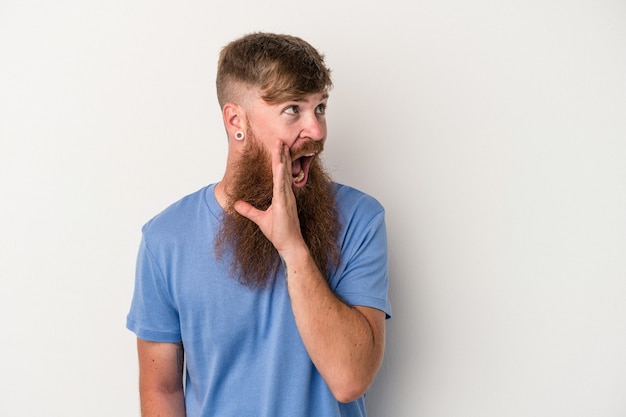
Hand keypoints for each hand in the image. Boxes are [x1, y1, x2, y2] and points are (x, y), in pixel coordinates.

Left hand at [234, 140, 304, 256]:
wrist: (289, 245)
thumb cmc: (280, 233)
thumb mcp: (260, 219)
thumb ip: (249, 210)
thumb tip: (237, 205)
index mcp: (282, 195)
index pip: (280, 174)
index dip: (279, 160)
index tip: (279, 148)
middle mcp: (286, 193)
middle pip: (284, 169)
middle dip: (281, 154)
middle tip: (280, 139)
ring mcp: (286, 197)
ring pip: (283, 174)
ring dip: (282, 159)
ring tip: (280, 145)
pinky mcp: (284, 203)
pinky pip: (282, 186)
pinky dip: (281, 175)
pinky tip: (280, 165)